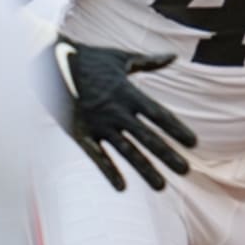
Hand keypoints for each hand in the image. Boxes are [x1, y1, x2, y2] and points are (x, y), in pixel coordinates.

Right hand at [42, 34, 197, 190]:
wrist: (51, 63)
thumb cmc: (89, 58)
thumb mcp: (121, 58)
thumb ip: (149, 62)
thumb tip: (173, 56)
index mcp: (129, 92)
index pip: (159, 115)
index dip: (176, 129)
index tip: (193, 142)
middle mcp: (117, 111)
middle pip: (148, 137)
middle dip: (168, 154)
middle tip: (186, 170)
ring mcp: (99, 124)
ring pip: (127, 151)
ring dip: (145, 170)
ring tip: (161, 186)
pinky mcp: (80, 134)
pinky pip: (97, 157)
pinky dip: (109, 171)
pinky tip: (121, 187)